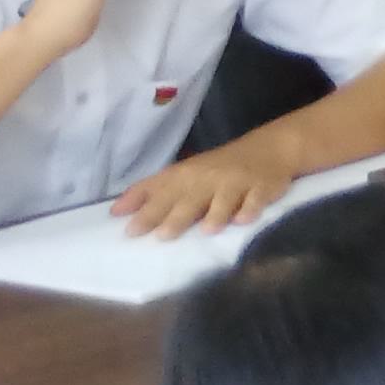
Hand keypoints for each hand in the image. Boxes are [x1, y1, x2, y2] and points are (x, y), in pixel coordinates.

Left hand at [112, 144, 289, 239]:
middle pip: (189, 199)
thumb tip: (115, 211)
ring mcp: (236, 182)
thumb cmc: (217, 167)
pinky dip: (249, 208)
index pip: (161, 190)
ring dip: (216, 213)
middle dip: (176, 216)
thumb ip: (153, 192)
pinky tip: (243, 219)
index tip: (128, 229)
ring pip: (224, 199)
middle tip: (162, 235)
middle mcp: (208, 178)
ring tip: (207, 230)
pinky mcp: (262, 187)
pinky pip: (255, 199)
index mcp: (186, 174)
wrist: (269, 148)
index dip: (144, 208)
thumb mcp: (185, 173)